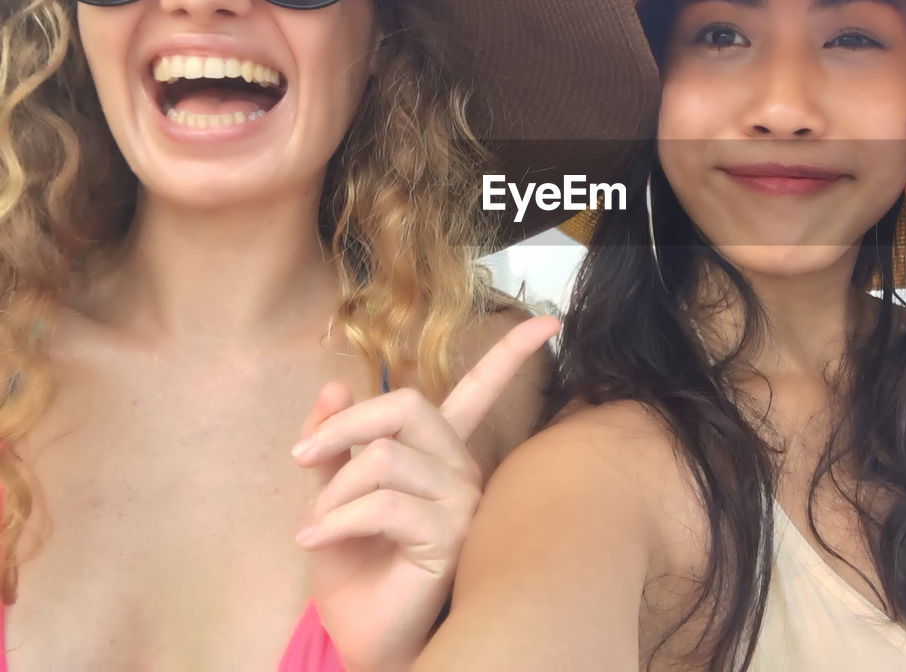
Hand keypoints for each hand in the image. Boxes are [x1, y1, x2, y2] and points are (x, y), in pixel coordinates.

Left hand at [291, 314, 560, 671]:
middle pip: (410, 405)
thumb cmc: (356, 570)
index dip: (514, 355)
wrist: (361, 638)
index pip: (482, 392)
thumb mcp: (330, 497)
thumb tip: (331, 387)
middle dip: (347, 425)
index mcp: (440, 454)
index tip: (549, 321)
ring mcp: (462, 502)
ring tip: (315, 525)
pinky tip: (314, 540)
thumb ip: (333, 445)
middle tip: (302, 458)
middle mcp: (461, 470)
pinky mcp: (450, 536)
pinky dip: (336, 518)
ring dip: (332, 491)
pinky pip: (384, 504)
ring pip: (386, 457)